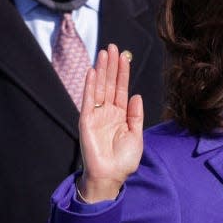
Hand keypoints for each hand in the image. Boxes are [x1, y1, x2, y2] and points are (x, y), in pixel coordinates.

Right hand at [77, 44, 143, 202]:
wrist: (112, 175)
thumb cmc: (124, 159)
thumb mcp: (136, 135)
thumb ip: (135, 115)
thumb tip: (136, 95)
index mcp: (120, 115)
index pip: (121, 89)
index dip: (122, 73)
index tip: (124, 56)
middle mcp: (107, 112)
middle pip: (109, 84)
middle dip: (112, 66)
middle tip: (113, 47)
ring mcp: (96, 115)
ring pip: (99, 88)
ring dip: (101, 70)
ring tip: (104, 53)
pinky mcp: (86, 121)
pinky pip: (88, 100)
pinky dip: (90, 86)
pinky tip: (93, 72)